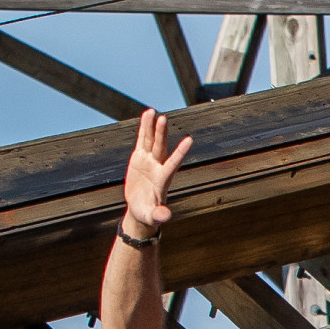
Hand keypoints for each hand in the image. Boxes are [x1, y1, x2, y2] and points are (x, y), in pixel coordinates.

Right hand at [122, 111, 188, 234]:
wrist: (141, 207)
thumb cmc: (148, 214)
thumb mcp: (152, 216)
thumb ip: (159, 215)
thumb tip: (166, 216)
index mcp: (163, 180)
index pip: (173, 163)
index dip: (180, 152)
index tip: (189, 139)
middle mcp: (158, 167)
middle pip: (161, 148)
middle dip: (161, 134)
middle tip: (163, 119)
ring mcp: (149, 161)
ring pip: (151, 141)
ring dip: (152, 127)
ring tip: (152, 111)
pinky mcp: (140, 158)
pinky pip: (143, 140)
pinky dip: (144, 128)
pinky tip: (147, 115)